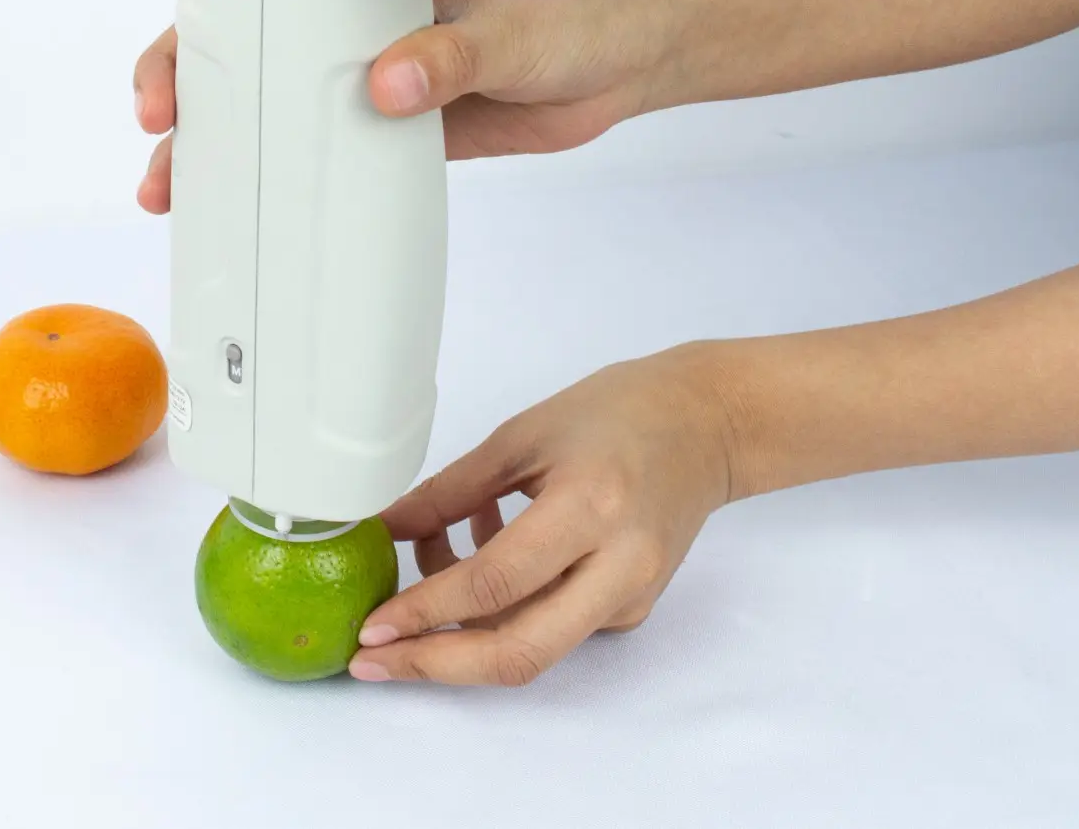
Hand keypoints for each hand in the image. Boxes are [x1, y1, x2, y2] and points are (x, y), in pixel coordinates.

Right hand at [131, 0, 676, 212]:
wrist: (629, 61)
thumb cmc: (576, 14)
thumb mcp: (515, 30)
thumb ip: (452, 54)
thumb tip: (385, 83)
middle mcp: (353, 13)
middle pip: (242, 30)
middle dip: (183, 65)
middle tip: (161, 109)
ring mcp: (365, 72)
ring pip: (264, 98)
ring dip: (211, 137)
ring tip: (170, 182)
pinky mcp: (389, 130)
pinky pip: (313, 152)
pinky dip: (270, 178)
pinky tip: (231, 208)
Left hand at [346, 346, 735, 685]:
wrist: (707, 426)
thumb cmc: (617, 414)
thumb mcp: (520, 437)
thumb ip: (449, 492)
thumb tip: (383, 529)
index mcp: (589, 508)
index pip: (494, 584)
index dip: (425, 612)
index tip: (371, 628)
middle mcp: (618, 566)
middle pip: (518, 652)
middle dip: (435, 664)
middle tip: (372, 660)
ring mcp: (629, 597)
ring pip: (529, 645)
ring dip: (461, 627)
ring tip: (426, 561)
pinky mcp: (629, 610)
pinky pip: (549, 626)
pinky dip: (498, 608)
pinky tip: (478, 551)